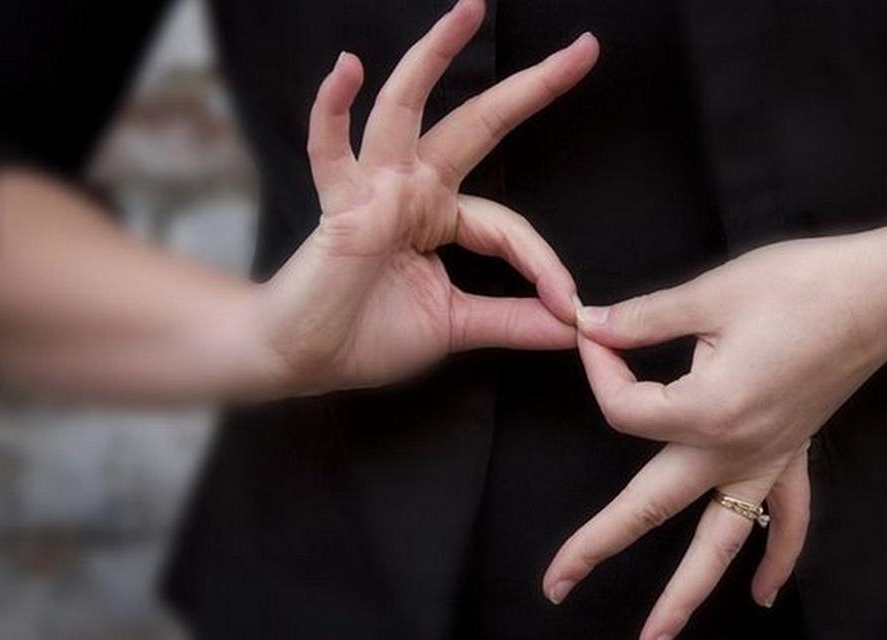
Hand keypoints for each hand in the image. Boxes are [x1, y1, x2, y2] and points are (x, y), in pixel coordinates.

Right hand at [257, 0, 598, 394]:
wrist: (304, 358)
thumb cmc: (368, 335)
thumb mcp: (455, 326)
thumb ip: (511, 321)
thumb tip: (574, 328)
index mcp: (442, 218)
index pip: (509, 225)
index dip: (541, 263)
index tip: (567, 304)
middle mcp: (413, 190)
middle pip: (479, 124)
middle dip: (531, 88)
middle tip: (582, 49)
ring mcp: (375, 189)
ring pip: (407, 108)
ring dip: (435, 57)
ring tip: (468, 12)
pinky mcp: (340, 204)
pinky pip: (331, 150)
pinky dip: (334, 109)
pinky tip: (347, 69)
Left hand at [544, 235, 886, 639]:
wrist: (882, 295)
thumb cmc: (800, 283)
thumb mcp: (712, 293)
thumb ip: (642, 319)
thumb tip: (587, 324)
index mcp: (706, 409)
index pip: (623, 409)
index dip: (597, 367)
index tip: (592, 330)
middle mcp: (733, 450)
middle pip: (650, 509)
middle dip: (598, 546)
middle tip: (554, 586)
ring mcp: (767, 460)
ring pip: (720, 541)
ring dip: (685, 594)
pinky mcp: (794, 453)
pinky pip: (787, 520)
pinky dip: (777, 559)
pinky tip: (765, 595)